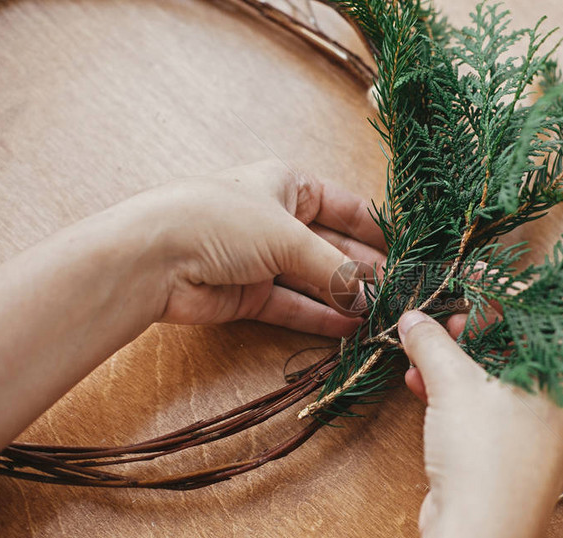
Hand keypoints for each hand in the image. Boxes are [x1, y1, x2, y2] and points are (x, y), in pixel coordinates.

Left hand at [0, 159, 384, 465]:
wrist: (153, 257)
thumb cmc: (222, 221)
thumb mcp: (288, 236)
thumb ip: (334, 268)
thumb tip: (371, 295)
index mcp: (289, 185)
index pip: (345, 207)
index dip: (376, 231)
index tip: (409, 255)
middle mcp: (278, 219)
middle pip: (333, 247)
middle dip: (364, 271)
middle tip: (398, 295)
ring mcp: (263, 258)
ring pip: (314, 279)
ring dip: (344, 298)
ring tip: (379, 317)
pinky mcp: (249, 293)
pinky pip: (293, 305)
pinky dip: (318, 317)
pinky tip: (348, 329)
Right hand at [398, 310, 562, 537]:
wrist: (479, 536)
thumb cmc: (485, 455)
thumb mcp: (454, 384)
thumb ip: (432, 341)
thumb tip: (413, 317)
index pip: (542, 313)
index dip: (504, 289)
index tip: (472, 275)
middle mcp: (558, 398)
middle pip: (516, 343)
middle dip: (472, 327)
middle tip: (443, 315)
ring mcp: (535, 426)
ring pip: (494, 376)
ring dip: (456, 359)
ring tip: (423, 346)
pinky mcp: (509, 449)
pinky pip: (484, 405)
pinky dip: (454, 391)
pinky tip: (419, 382)